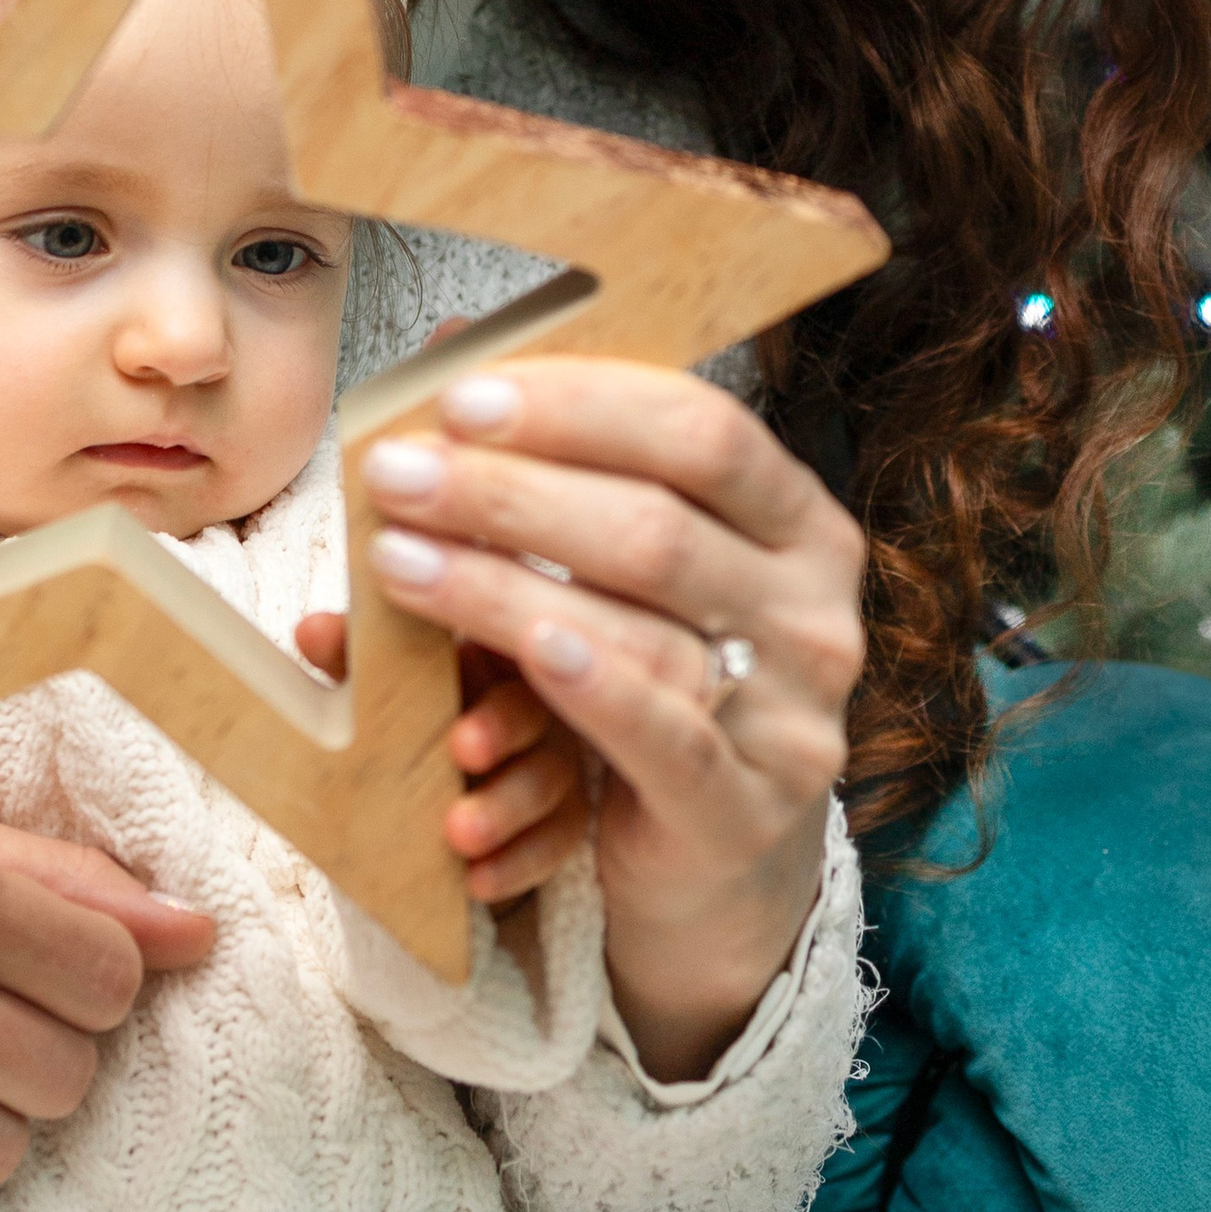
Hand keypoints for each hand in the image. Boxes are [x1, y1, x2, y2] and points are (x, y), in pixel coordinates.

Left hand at [293, 609, 586, 905]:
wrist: (406, 792)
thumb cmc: (397, 717)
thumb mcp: (369, 686)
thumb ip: (348, 656)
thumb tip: (313, 631)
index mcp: (491, 652)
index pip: (504, 641)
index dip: (486, 658)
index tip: (456, 696)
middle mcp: (534, 700)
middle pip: (533, 708)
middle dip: (500, 729)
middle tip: (462, 751)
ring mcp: (553, 761)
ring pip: (548, 782)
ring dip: (503, 810)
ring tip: (460, 836)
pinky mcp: (558, 819)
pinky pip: (552, 843)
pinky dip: (515, 864)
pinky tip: (477, 882)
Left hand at [358, 361, 861, 1081]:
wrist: (716, 867)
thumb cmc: (656, 683)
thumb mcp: (623, 573)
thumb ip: (563, 465)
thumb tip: (447, 345)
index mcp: (798, 524)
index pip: (704, 431)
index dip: (579, 406)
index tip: (458, 398)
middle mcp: (816, 612)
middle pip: (658, 525)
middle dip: (510, 492)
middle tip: (394, 474)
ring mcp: (794, 716)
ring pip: (645, 626)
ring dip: (504, 585)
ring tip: (396, 561)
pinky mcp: (745, 808)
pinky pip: (665, 734)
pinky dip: (590, 685)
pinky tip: (522, 648)